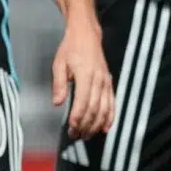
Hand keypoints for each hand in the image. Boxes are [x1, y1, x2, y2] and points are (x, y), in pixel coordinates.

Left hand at [53, 19, 117, 140]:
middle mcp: (99, 81)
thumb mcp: (59, 64)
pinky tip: (105, 128)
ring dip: (96, 125)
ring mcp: (106, 82)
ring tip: (86, 135)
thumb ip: (59, 84)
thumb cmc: (70, 49)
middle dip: (85, 125)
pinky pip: (112, 103)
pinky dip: (110, 117)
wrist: (86, 35)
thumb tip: (57, 103)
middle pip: (94, 109)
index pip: (83, 102)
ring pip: (104, 109)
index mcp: (85, 75)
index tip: (71, 128)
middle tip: (76, 136)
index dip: (78, 117)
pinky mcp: (109, 83)